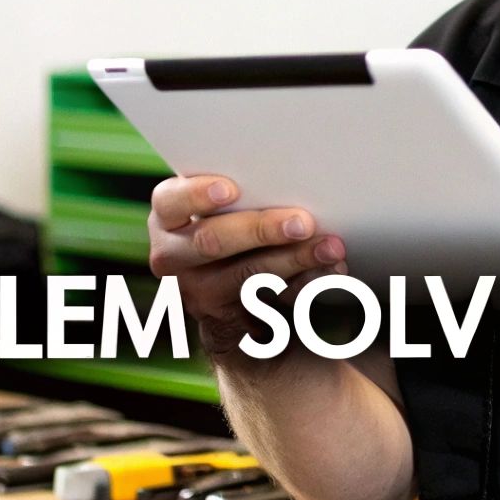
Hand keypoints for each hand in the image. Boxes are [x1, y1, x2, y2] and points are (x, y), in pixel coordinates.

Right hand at [150, 174, 346, 360]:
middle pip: (212, 241)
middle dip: (262, 229)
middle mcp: (171, 257)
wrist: (232, 297)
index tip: (231, 190)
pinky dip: (306, 285)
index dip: (197, 195)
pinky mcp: (225, 322)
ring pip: (246, 275)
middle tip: (304, 222)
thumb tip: (294, 178)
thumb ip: (239, 196)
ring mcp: (195, 293)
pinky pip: (269, 304)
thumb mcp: (223, 209)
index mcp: (167, 218)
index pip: (170, 202)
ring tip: (331, 248)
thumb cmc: (235, 227)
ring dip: (295, 259)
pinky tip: (331, 271)